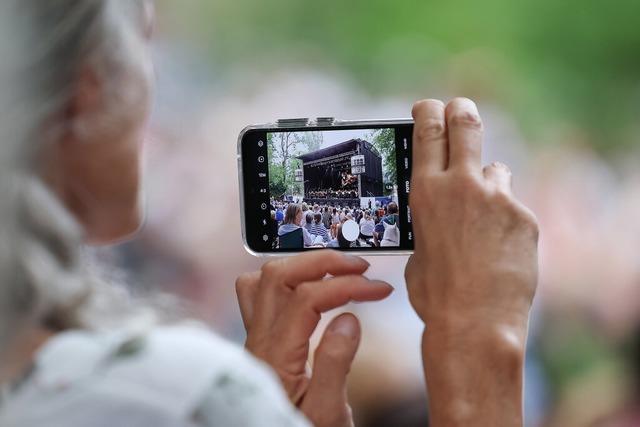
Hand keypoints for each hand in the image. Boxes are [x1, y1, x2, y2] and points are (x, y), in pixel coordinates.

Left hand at [236, 250, 392, 426]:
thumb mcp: (326, 414)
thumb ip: (334, 365)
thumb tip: (348, 318)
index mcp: (274, 357)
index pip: (305, 298)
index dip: (345, 284)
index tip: (378, 288)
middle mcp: (258, 342)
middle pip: (277, 276)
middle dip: (321, 262)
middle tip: (359, 267)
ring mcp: (256, 341)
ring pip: (263, 282)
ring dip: (301, 267)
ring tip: (337, 270)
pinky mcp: (263, 345)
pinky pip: (265, 297)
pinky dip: (292, 283)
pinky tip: (317, 290)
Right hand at [406, 98, 538, 425]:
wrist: (474, 322)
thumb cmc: (435, 293)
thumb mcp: (417, 248)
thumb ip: (430, 218)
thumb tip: (441, 213)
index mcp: (426, 191)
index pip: (429, 130)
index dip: (429, 111)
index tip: (430, 107)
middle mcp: (462, 185)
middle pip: (467, 124)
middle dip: (461, 111)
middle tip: (460, 109)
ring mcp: (498, 198)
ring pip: (495, 171)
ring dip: (488, 185)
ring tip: (483, 222)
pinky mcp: (525, 217)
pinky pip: (513, 208)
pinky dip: (505, 222)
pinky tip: (499, 251)